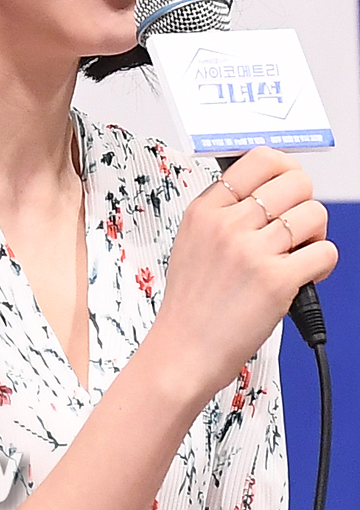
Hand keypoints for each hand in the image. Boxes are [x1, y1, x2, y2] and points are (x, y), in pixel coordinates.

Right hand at [152, 147, 337, 398]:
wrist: (184, 350)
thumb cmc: (191, 303)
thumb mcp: (192, 241)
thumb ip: (223, 212)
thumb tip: (267, 190)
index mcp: (205, 209)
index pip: (258, 159)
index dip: (285, 167)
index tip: (290, 180)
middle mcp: (227, 224)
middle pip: (294, 182)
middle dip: (306, 200)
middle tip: (298, 222)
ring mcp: (251, 251)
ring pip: (314, 214)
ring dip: (316, 233)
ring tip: (301, 251)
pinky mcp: (276, 281)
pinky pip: (324, 252)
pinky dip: (323, 263)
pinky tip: (304, 274)